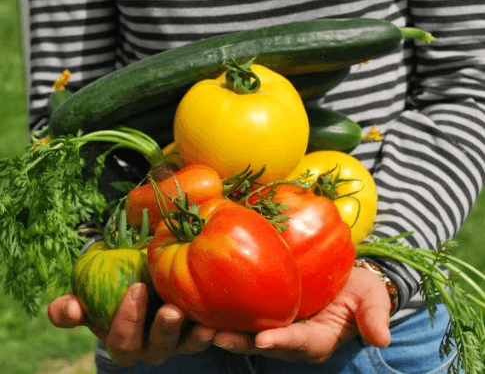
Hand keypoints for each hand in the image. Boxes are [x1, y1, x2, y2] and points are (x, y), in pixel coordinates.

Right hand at [47, 283, 215, 365]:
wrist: (142, 286)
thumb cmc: (112, 291)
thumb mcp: (90, 298)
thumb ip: (71, 308)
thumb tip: (67, 309)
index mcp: (124, 342)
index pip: (122, 341)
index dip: (127, 320)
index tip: (136, 288)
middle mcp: (152, 348)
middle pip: (157, 348)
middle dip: (163, 331)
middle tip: (171, 310)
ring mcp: (178, 342)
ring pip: (187, 345)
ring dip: (195, 336)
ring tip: (204, 324)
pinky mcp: (199, 331)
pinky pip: (209, 335)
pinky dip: (216, 329)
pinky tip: (222, 318)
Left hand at [212, 267, 391, 362]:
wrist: (345, 279)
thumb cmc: (359, 288)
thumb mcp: (372, 298)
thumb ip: (374, 316)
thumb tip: (382, 338)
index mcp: (319, 338)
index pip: (300, 343)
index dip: (283, 342)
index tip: (264, 340)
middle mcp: (293, 339)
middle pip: (265, 344)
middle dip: (242, 343)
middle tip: (217, 337)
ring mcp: (278, 326)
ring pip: (248, 334)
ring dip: (226, 332)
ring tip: (202, 326)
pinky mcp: (266, 313)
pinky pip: (245, 316)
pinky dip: (226, 314)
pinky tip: (205, 305)